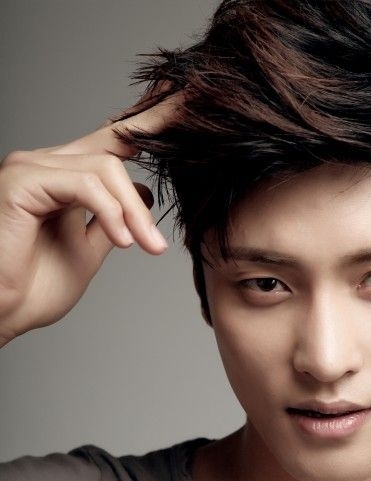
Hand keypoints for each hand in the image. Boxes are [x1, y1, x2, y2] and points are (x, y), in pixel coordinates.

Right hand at [0, 92, 179, 345]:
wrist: (2, 313)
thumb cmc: (34, 287)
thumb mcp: (89, 250)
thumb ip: (112, 220)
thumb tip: (142, 194)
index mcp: (59, 175)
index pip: (111, 139)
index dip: (150, 123)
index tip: (188, 114)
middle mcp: (42, 163)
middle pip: (113, 150)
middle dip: (146, 188)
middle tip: (159, 241)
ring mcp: (29, 168)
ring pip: (105, 168)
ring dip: (132, 214)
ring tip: (146, 247)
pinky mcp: (21, 181)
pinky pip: (84, 184)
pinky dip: (111, 212)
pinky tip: (124, 242)